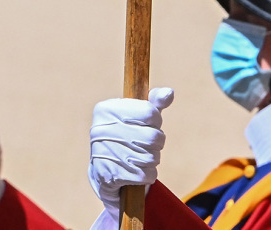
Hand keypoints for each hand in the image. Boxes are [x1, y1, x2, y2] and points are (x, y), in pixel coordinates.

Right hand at [88, 87, 173, 220]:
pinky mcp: (109, 176)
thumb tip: (169, 93)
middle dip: (156, 142)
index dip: (155, 120)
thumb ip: (154, 102)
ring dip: (153, 158)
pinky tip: (138, 170)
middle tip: (148, 143)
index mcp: (106, 109)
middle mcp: (101, 130)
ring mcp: (103, 153)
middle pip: (153, 137)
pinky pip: (145, 175)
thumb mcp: (138, 114)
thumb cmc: (126, 134)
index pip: (149, 112)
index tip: (149, 124)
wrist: (103, 169)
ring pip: (151, 157)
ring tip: (142, 156)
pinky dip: (148, 174)